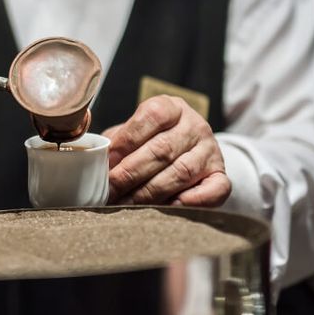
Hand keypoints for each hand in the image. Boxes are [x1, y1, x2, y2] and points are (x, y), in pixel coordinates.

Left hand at [102, 95, 230, 206]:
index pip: (151, 116)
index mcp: (171, 107)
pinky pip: (215, 189)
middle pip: (162, 149)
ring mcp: (211, 150)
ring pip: (181, 172)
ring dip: (150, 192)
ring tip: (127, 204)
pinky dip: (193, 201)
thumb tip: (92, 156)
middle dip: (131, 173)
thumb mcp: (134, 132)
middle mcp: (195, 126)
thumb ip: (117, 140)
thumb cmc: (151, 141)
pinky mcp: (221, 175)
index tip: (107, 161)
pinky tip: (170, 207)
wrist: (189, 151)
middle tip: (110, 190)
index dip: (127, 140)